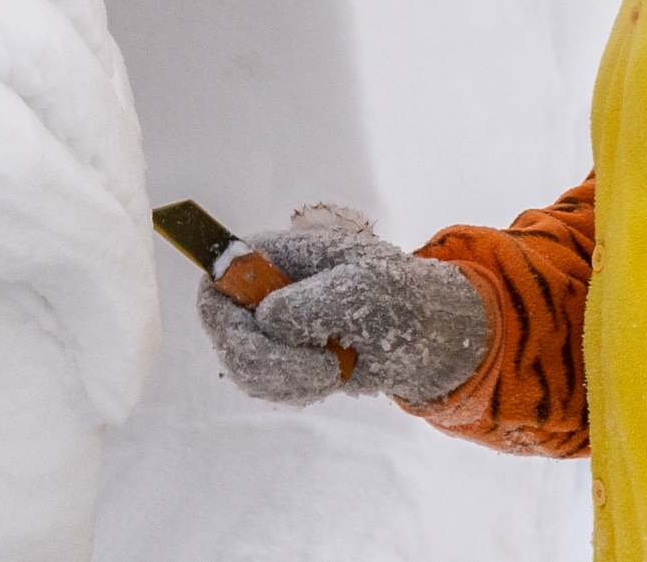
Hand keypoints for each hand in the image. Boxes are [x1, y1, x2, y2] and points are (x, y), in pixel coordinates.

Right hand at [193, 204, 494, 407]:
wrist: (427, 335)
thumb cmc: (399, 296)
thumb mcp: (363, 288)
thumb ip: (311, 301)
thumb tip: (267, 320)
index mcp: (276, 256)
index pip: (218, 276)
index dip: (222, 309)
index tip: (262, 334)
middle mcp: (264, 291)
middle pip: (225, 331)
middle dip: (267, 358)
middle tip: (318, 368)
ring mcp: (272, 329)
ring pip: (243, 365)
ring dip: (287, 378)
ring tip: (333, 369)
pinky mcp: (285, 361)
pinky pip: (266, 385)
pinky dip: (295, 390)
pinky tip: (330, 378)